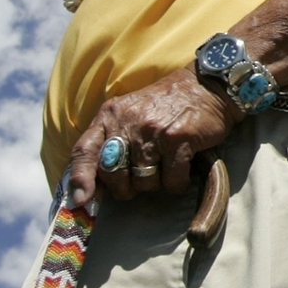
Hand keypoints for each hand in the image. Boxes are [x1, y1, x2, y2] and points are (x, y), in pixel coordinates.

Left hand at [65, 69, 243, 208]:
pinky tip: (182, 172)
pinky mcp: (179, 139)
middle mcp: (129, 122)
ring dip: (155, 184)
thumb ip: (109, 142)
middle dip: (125, 187)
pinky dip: (177, 183)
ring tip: (164, 169)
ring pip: (144, 181)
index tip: (81, 201)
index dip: (80, 178)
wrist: (206, 86)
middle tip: (139, 181)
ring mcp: (154, 131)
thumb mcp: (129, 114)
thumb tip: (89, 185)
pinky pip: (171, 180)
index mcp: (111, 115)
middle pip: (114, 174)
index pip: (85, 150)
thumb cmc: (165, 106)